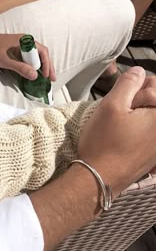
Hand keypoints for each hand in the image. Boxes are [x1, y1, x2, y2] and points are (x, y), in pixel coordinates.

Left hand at [0, 32, 55, 80]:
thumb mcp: (5, 61)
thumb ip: (20, 68)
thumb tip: (35, 76)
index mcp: (24, 40)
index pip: (42, 51)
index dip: (47, 64)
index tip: (47, 76)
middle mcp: (24, 42)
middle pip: (41, 54)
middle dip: (47, 66)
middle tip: (51, 79)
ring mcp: (20, 46)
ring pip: (35, 56)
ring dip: (41, 67)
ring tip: (45, 78)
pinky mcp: (15, 51)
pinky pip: (28, 58)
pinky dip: (33, 66)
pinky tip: (34, 73)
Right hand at [78, 66, 155, 194]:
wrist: (99, 178)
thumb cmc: (104, 142)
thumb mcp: (111, 105)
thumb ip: (128, 82)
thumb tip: (138, 71)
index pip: (154, 84)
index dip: (134, 88)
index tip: (121, 102)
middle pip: (154, 101)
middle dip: (137, 101)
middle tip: (119, 115)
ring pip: (149, 117)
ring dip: (135, 116)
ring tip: (120, 127)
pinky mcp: (154, 155)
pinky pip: (147, 133)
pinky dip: (137, 130)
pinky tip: (124, 138)